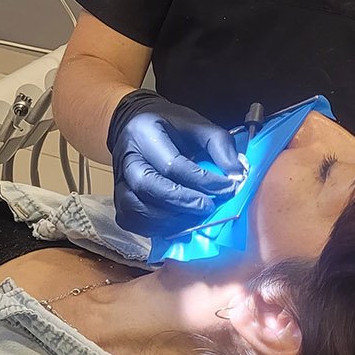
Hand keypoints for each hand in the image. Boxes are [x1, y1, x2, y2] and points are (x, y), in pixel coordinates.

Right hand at [107, 90, 242, 238]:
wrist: (138, 126)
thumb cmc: (172, 128)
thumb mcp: (199, 126)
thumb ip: (219, 146)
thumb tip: (236, 175)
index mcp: (144, 133)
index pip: (172, 163)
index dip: (202, 180)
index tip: (227, 188)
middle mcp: (126, 158)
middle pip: (149, 186)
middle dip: (182, 202)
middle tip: (209, 208)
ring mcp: (119, 180)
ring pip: (136, 207)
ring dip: (169, 219)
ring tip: (194, 218)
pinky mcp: (118, 198)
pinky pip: (131, 220)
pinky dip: (154, 228)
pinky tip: (177, 225)